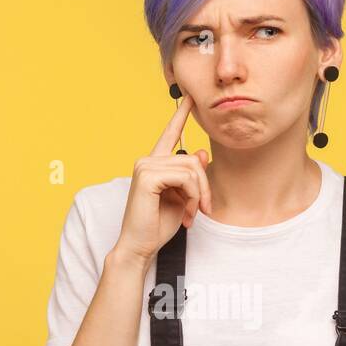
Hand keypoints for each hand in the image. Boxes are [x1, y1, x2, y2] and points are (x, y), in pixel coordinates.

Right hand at [111, 92, 214, 266]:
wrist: (141, 246)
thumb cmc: (158, 226)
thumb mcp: (182, 198)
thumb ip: (191, 177)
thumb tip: (201, 153)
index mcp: (154, 165)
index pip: (169, 135)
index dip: (180, 116)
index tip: (188, 98)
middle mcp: (147, 161)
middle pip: (192, 159)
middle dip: (204, 186)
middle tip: (203, 210)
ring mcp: (145, 166)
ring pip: (191, 168)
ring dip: (199, 194)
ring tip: (193, 214)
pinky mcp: (147, 176)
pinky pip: (185, 177)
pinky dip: (193, 196)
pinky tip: (187, 212)